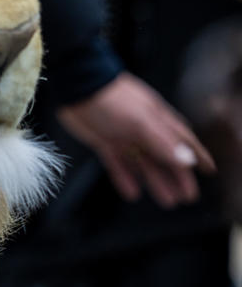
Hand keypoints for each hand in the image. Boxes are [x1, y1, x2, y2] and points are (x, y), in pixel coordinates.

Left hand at [57, 71, 215, 207]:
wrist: (77, 86)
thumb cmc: (112, 98)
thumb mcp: (141, 121)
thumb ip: (163, 142)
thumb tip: (187, 160)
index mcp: (157, 119)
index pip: (183, 139)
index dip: (197, 154)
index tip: (209, 169)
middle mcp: (143, 128)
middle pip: (165, 157)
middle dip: (178, 176)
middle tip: (187, 197)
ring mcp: (123, 134)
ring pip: (144, 163)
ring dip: (156, 181)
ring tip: (168, 201)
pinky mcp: (104, 140)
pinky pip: (118, 163)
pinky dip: (125, 178)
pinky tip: (132, 193)